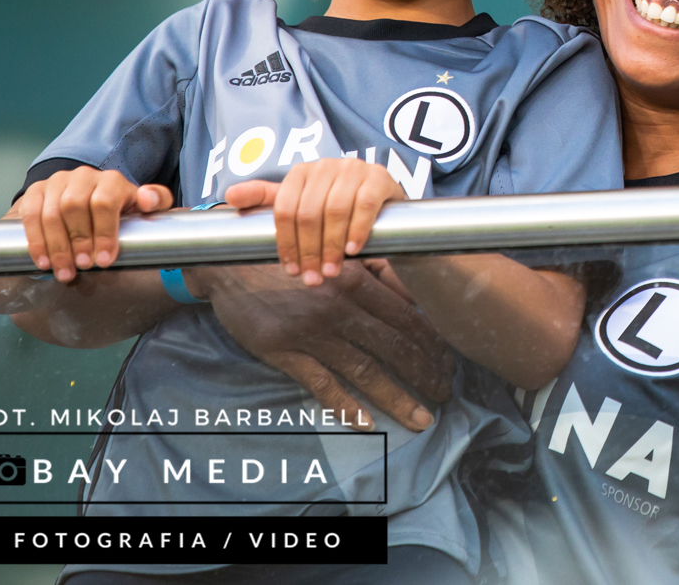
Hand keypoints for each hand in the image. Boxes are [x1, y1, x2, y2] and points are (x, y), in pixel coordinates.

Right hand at [14, 167, 173, 280]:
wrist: (88, 197)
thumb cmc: (119, 208)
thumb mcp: (143, 205)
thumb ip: (156, 200)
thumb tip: (147, 199)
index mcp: (111, 180)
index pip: (104, 202)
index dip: (104, 233)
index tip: (104, 260)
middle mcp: (83, 176)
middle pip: (74, 207)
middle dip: (78, 241)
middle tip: (83, 266)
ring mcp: (57, 182)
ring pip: (51, 213)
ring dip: (56, 247)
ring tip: (64, 272)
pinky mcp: (36, 191)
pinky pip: (30, 215)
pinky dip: (36, 241)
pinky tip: (44, 262)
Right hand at [187, 260, 452, 430]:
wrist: (228, 261)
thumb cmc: (292, 256)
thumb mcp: (336, 256)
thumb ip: (373, 276)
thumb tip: (414, 300)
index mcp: (356, 280)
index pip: (407, 318)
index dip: (433, 343)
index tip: (450, 362)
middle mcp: (338, 308)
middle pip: (394, 347)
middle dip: (425, 374)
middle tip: (445, 394)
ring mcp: (310, 332)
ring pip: (364, 371)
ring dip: (396, 397)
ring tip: (420, 418)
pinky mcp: (282, 351)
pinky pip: (320, 384)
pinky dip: (345, 406)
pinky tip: (366, 423)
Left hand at [226, 159, 405, 285]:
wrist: (383, 209)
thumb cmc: (336, 209)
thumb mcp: (301, 204)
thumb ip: (266, 200)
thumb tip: (229, 196)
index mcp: (302, 171)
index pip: (284, 208)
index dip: (286, 242)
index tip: (292, 269)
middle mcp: (327, 165)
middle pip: (308, 212)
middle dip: (309, 250)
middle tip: (314, 277)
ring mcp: (355, 168)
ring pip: (335, 210)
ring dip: (332, 246)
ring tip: (332, 270)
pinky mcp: (379, 177)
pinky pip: (365, 204)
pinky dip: (357, 229)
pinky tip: (354, 249)